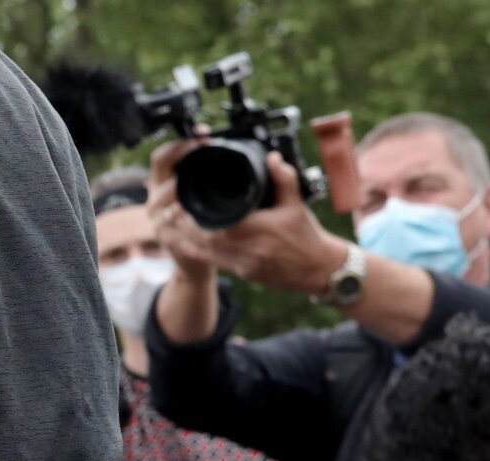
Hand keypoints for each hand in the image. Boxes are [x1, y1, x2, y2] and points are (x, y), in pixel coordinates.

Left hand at [149, 141, 348, 296]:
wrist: (317, 269)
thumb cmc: (306, 236)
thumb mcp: (296, 204)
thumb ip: (283, 179)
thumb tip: (272, 158)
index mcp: (259, 229)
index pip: (220, 222)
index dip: (198, 216)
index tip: (186, 203)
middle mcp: (248, 249)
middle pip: (206, 239)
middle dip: (187, 227)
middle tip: (172, 212)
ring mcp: (243, 264)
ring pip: (206, 253)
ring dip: (188, 240)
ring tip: (173, 226)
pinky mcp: (242, 273)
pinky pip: (214, 263)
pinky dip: (199, 253)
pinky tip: (187, 244)